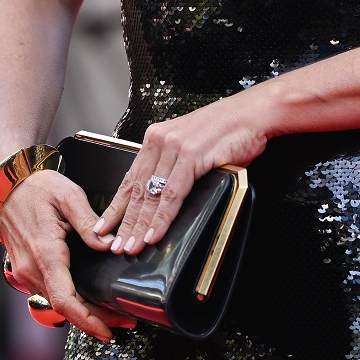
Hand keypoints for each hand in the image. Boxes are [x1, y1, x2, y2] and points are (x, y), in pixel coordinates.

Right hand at [0, 170, 133, 342]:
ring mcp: (25, 272)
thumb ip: (89, 222)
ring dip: (82, 312)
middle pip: (64, 307)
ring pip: (56, 302)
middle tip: (125, 321)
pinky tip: (89, 299)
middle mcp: (31, 268)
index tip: (108, 331)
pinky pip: (49, 292)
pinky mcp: (25, 270)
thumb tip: (108, 245)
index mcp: (45, 253)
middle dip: (94, 320)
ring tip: (113, 312)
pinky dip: (70, 301)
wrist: (4, 188)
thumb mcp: (68, 196)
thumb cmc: (36, 188)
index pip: (65, 300)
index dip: (87, 320)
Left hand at [91, 96, 270, 256]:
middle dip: (124, 222)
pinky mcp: (191, 155)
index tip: (105, 227)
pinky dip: (162, 217)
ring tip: (131, 246)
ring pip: (150, 194)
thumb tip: (163, 198)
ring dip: (139, 225)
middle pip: (136, 189)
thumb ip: (175, 166)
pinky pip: (172, 194)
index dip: (116, 206)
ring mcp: (174, 147)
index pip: (129, 178)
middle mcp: (160, 140)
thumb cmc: (228, 129)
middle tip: (116, 245)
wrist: (254, 113)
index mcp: (156, 138)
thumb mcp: (192, 144)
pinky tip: (154, 233)